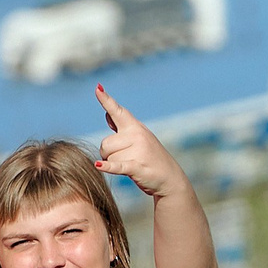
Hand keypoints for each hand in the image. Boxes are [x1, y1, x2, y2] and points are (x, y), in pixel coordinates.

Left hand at [94, 85, 185, 200]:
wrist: (170, 179)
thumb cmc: (150, 158)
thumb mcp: (138, 139)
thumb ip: (121, 127)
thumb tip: (107, 114)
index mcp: (135, 127)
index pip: (118, 111)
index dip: (106, 100)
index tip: (97, 88)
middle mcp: (136, 135)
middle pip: (104, 144)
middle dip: (108, 154)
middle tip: (125, 159)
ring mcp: (138, 150)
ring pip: (107, 157)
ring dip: (113, 164)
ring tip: (129, 165)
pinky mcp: (137, 166)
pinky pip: (116, 165)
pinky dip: (108, 167)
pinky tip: (98, 166)